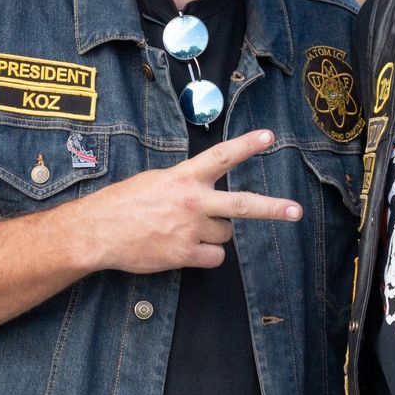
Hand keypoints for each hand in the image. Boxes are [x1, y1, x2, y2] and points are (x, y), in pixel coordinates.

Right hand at [79, 129, 301, 274]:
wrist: (98, 231)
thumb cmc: (123, 203)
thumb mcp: (155, 180)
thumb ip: (185, 182)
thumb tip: (206, 189)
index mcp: (184, 177)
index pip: (222, 156)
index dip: (247, 145)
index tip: (269, 136)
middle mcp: (192, 202)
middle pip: (242, 204)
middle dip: (273, 208)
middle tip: (296, 211)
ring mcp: (190, 229)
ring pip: (225, 234)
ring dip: (214, 233)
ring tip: (185, 230)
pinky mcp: (185, 254)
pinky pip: (214, 257)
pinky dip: (206, 256)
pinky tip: (185, 249)